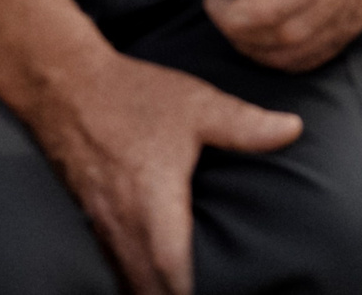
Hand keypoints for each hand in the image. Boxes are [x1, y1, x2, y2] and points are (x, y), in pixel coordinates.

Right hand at [32, 50, 300, 294]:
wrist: (65, 86)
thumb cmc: (134, 96)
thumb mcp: (198, 105)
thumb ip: (245, 124)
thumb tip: (295, 129)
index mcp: (152, 203)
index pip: (171, 269)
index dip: (191, 291)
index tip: (218, 293)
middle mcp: (123, 224)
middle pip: (147, 288)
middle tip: (215, 290)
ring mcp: (101, 227)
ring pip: (127, 280)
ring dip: (154, 290)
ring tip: (187, 288)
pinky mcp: (91, 222)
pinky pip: (112, 266)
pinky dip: (134, 279)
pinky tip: (155, 277)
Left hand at [205, 0, 361, 72]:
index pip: (286, 0)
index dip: (242, 12)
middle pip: (288, 36)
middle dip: (240, 34)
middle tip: (221, 11)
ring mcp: (353, 9)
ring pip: (301, 54)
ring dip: (259, 51)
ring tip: (239, 26)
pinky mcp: (356, 22)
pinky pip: (318, 57)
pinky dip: (286, 59)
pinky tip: (267, 40)